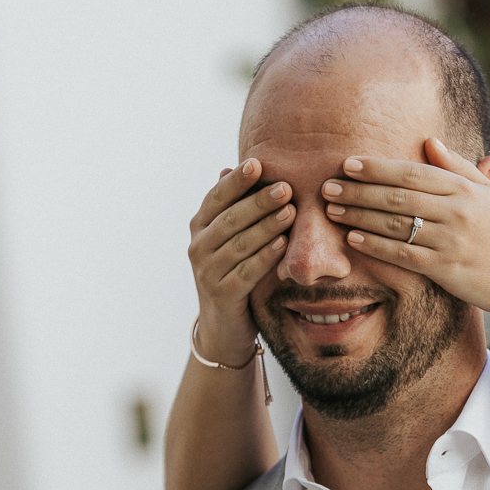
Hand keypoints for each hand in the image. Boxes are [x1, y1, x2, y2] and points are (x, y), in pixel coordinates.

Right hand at [188, 158, 295, 363]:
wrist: (224, 327)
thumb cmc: (234, 273)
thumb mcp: (232, 240)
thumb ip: (235, 209)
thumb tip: (234, 167)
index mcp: (200, 227)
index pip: (216, 198)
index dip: (236, 181)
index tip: (257, 162)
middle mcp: (198, 247)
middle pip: (230, 219)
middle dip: (258, 201)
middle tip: (285, 187)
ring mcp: (207, 272)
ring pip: (240, 244)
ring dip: (267, 226)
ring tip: (290, 212)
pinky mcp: (222, 294)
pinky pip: (246, 272)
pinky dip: (265, 257)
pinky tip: (283, 244)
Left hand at [321, 138, 489, 320]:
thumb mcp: (486, 194)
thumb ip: (457, 167)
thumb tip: (429, 141)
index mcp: (465, 190)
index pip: (413, 173)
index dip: (378, 168)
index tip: (349, 164)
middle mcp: (458, 212)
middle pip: (398, 197)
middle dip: (359, 191)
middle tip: (328, 186)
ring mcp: (451, 241)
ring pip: (396, 225)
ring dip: (360, 217)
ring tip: (332, 211)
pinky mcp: (445, 269)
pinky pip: (403, 254)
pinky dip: (376, 246)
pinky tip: (353, 239)